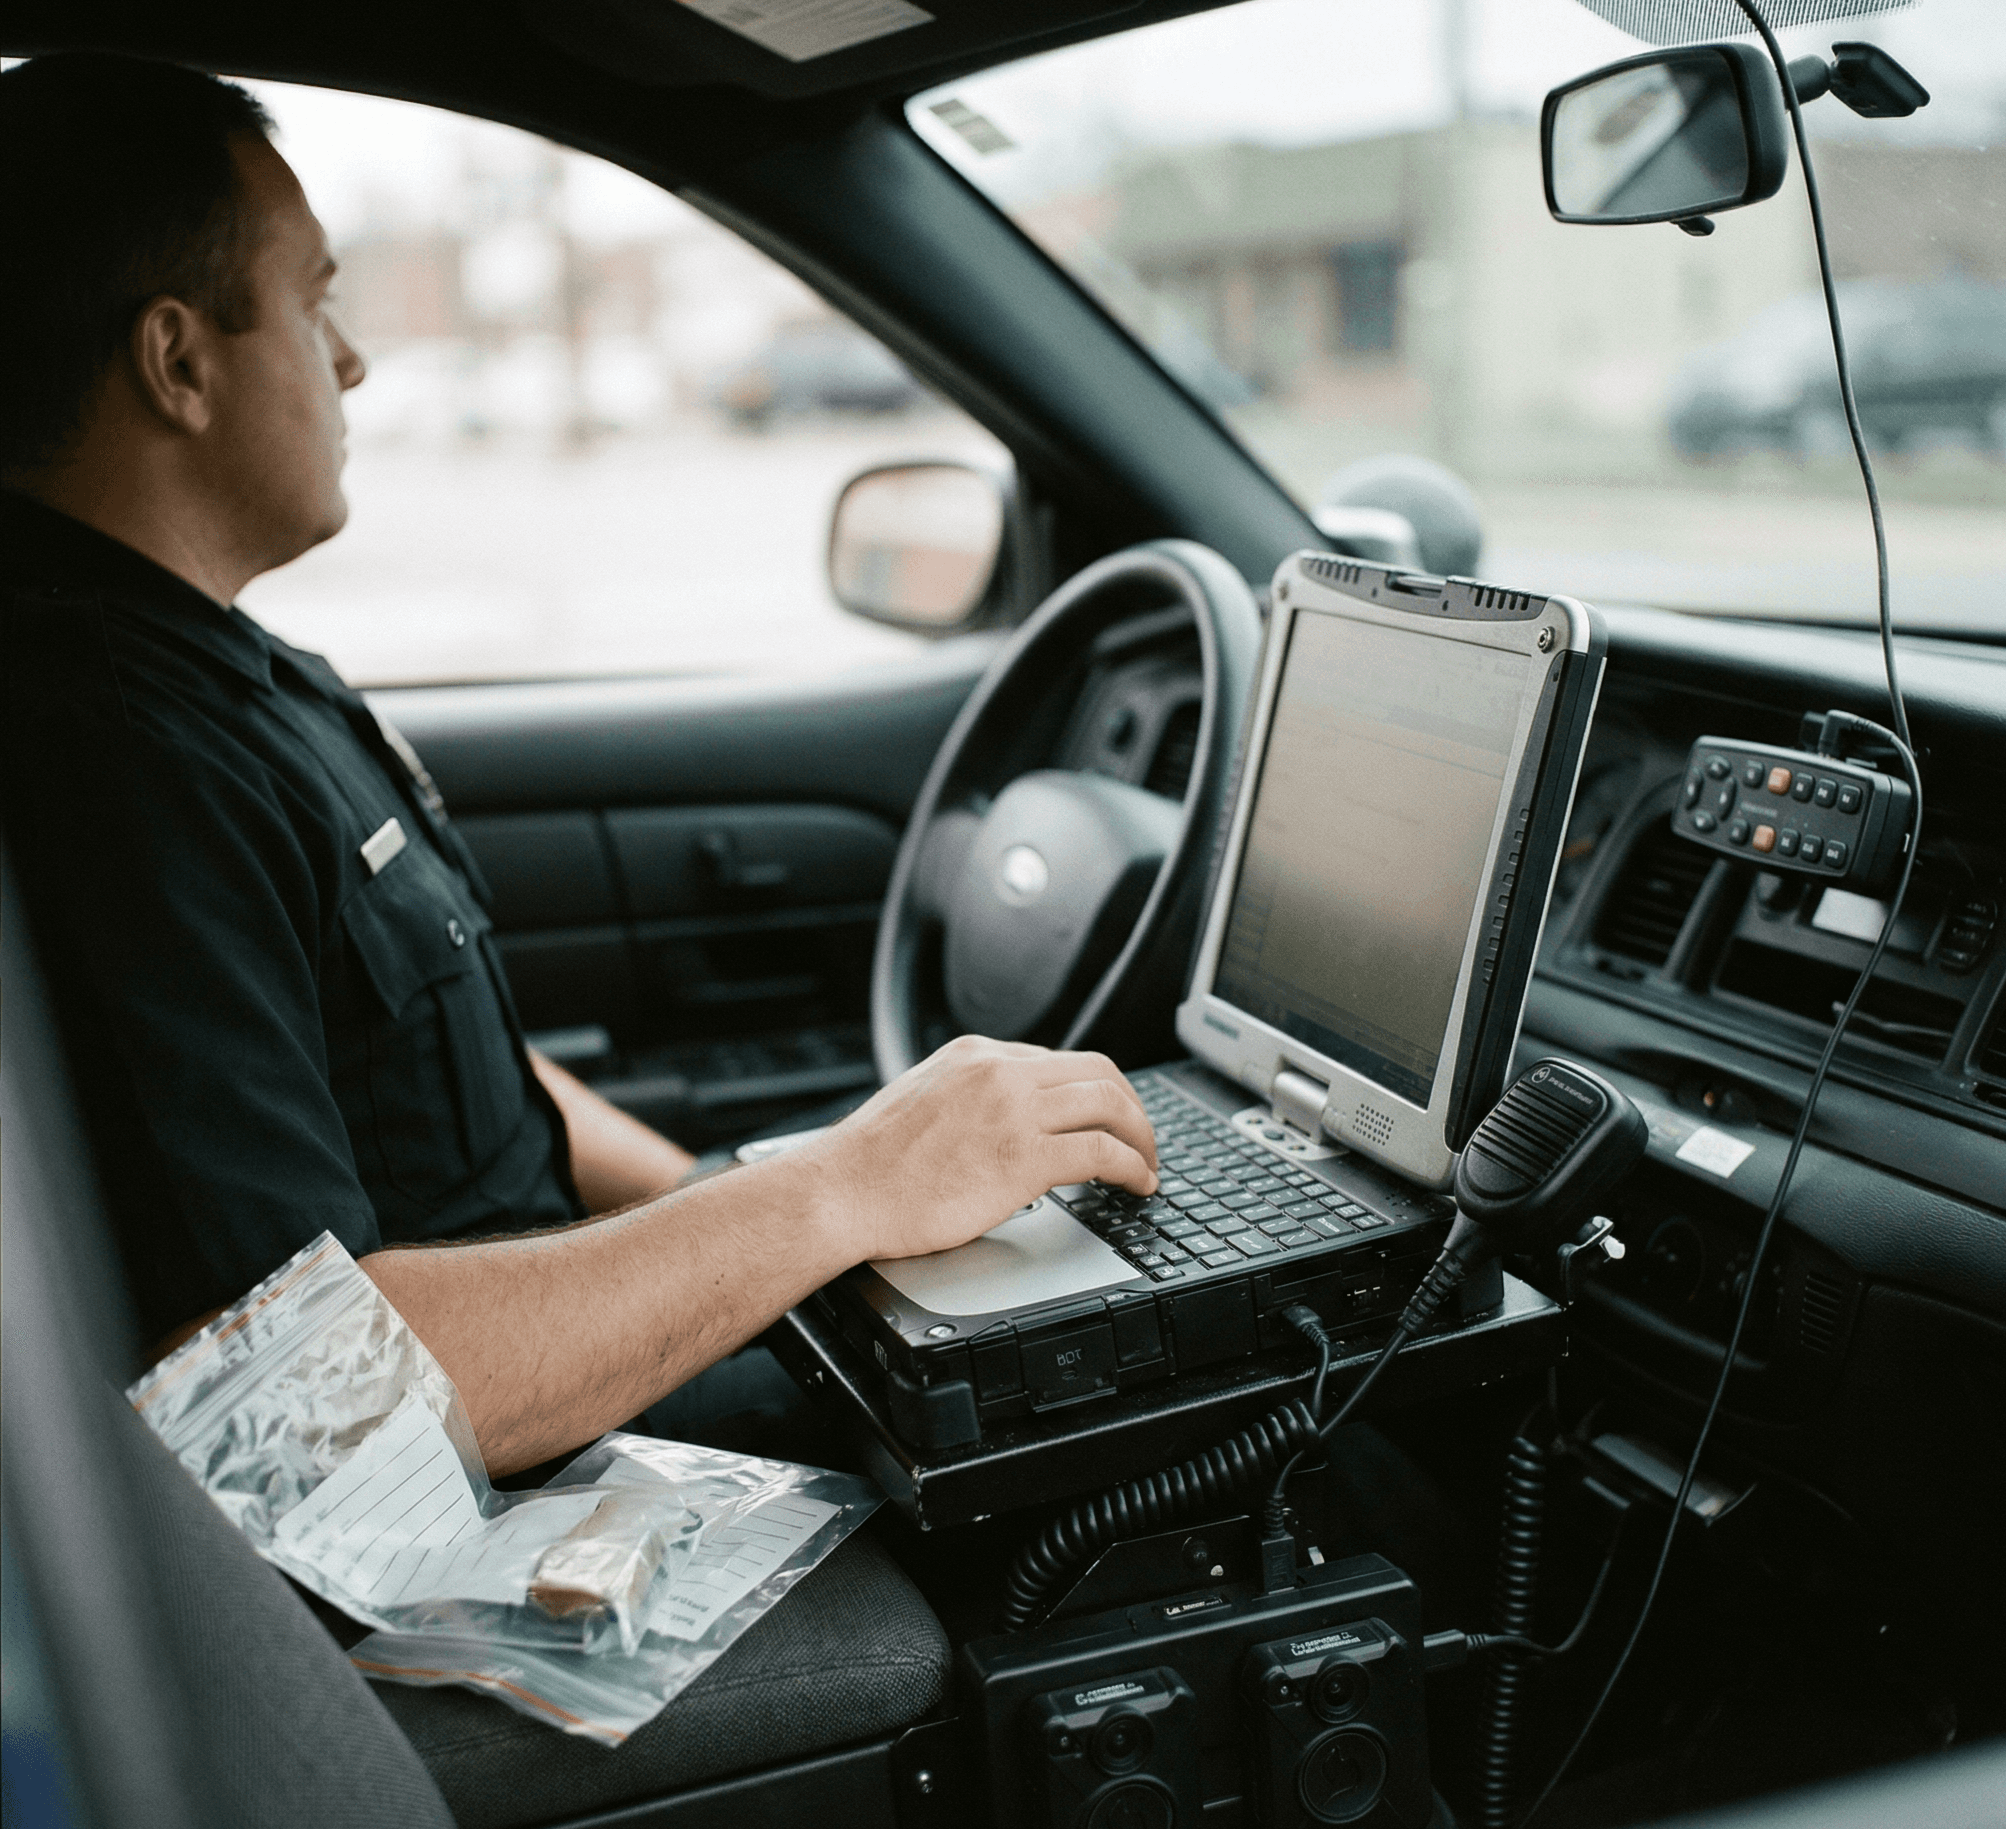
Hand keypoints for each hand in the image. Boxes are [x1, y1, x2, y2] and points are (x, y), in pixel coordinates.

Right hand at [799, 1034, 1157, 1263]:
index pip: (1057, 1060)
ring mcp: (1014, 1110)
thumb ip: (968, 1098)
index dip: (1091, 1092)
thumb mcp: (922, 1099)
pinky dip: (1133, 1166)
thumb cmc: (870, 1164)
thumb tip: (1001, 1120)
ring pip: (1111, 1103)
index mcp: (975, 1054)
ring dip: (1143, 1135)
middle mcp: (1000, 1071)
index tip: (1104, 1118)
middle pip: (1099, 1071)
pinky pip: (1103, 1152)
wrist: (841, 1192)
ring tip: (1148, 1163)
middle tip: (1143, 1137)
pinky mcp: (1022, 1157)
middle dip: (1131, 1106)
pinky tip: (1137, 1183)